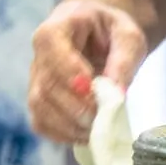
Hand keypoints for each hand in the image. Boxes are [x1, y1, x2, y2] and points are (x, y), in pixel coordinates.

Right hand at [28, 0, 147, 143]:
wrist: (102, 35)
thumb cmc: (113, 31)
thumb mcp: (128, 38)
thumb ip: (124, 62)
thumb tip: (116, 95)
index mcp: (57, 28)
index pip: (52, 50)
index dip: (70, 74)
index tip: (94, 91)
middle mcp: (39, 54)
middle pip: (46, 86)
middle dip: (75, 108)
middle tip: (102, 119)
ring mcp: (36, 79)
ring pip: (40, 107)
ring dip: (69, 125)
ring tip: (97, 131)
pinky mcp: (41, 100)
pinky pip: (41, 122)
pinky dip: (62, 134)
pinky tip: (85, 135)